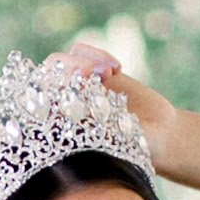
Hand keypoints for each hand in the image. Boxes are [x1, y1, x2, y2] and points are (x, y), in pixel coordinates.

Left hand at [53, 35, 186, 172]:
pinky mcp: (92, 71)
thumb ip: (107, 128)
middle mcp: (63, 105)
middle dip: (65, 68)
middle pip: (44, 76)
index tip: (76, 89)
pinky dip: (96, 53)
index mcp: (60, 128)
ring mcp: (76, 86)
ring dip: (81, 60)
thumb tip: (86, 112)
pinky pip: (80, 51)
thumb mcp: (127, 141)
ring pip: (59, 59)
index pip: (40, 103)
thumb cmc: (141, 148)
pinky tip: (116, 68)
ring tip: (109, 73)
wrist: (159, 136)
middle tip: (90, 72)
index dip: (52, 90)